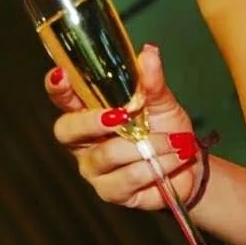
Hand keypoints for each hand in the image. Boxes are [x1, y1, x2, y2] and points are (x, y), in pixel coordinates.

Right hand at [47, 44, 204, 210]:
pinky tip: (173, 158)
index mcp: (91, 111)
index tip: (60, 75)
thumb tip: (148, 52)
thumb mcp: (162, 100)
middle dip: (95, 121)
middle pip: (68, 130)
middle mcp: (85, 141)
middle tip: (124, 115)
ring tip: (174, 141)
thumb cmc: (167, 126)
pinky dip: (156, 165)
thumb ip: (151, 80)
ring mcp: (95, 169)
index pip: (64, 97)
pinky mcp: (111, 192)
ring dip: (148, 145)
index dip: (57, 87)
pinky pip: (129, 178)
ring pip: (107, 154)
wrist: (188, 163)